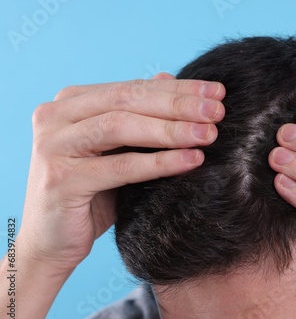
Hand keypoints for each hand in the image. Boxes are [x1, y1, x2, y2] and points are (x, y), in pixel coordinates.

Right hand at [18, 73, 224, 272]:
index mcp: (70, 103)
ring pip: (121, 127)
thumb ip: (138, 115)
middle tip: (218, 111)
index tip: (217, 92)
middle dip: (178, 104)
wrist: (54, 241)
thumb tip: (169, 76)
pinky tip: (192, 160)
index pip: (133, 88)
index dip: (178, 88)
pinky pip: (120, 166)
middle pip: (128, 101)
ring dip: (172, 130)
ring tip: (210, 134)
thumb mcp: (117, 150)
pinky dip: (159, 163)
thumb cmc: (92, 193)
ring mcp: (54, 146)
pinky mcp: (61, 179)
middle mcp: (55, 116)